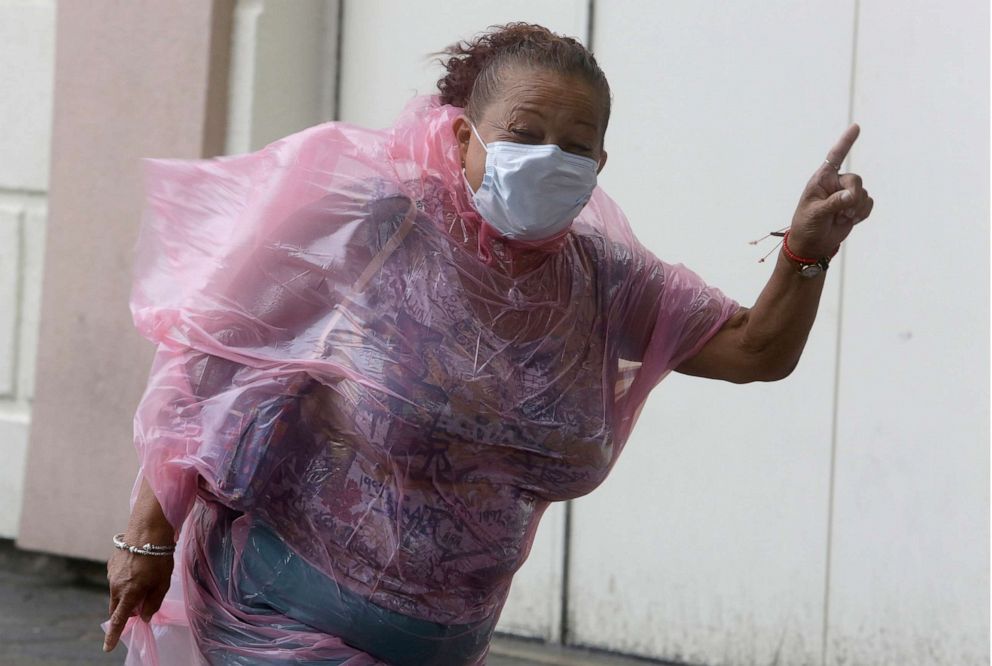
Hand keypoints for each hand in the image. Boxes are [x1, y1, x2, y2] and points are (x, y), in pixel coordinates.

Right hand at [104, 539, 173, 651]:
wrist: (147, 529)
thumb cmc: (159, 557)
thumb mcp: (162, 582)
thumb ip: (153, 602)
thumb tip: (145, 617)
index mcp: (129, 593)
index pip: (119, 620)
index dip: (113, 635)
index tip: (107, 648)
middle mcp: (115, 586)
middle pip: (117, 607)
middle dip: (125, 612)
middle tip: (141, 607)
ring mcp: (111, 574)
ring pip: (117, 593)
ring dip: (127, 595)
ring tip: (145, 582)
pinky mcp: (111, 564)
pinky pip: (117, 580)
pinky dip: (125, 581)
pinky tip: (139, 569)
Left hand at [788, 124, 873, 256]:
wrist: (812, 244)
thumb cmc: (807, 226)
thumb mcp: (815, 214)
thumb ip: (833, 203)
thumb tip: (851, 196)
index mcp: (821, 179)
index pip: (835, 157)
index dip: (846, 142)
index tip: (856, 127)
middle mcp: (835, 184)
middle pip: (856, 180)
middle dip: (853, 196)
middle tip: (844, 211)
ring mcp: (846, 195)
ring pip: (864, 193)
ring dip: (856, 208)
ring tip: (840, 218)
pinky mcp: (855, 206)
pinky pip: (868, 204)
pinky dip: (862, 213)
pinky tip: (848, 220)